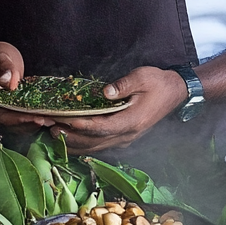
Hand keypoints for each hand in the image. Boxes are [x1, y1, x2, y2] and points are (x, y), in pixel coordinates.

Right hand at [0, 42, 56, 130]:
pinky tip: (46, 119)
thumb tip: (9, 82)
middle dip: (28, 124)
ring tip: (51, 121)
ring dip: (31, 125)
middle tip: (49, 121)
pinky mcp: (4, 113)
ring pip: (12, 126)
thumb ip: (3, 66)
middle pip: (6, 122)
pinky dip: (30, 123)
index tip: (36, 118)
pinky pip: (16, 123)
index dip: (18, 118)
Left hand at [50, 66, 187, 153]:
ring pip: (95, 147)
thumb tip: (105, 92)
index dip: (82, 125)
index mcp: (132, 120)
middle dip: (71, 136)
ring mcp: (126, 139)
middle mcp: (128, 134)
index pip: (102, 127)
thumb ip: (123, 85)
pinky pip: (100, 146)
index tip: (63, 119)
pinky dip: (83, 145)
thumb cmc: (158, 83)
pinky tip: (69, 140)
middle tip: (50, 127)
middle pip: (95, 141)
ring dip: (74, 142)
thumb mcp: (142, 77)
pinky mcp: (124, 138)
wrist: (175, 93)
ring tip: (53, 133)